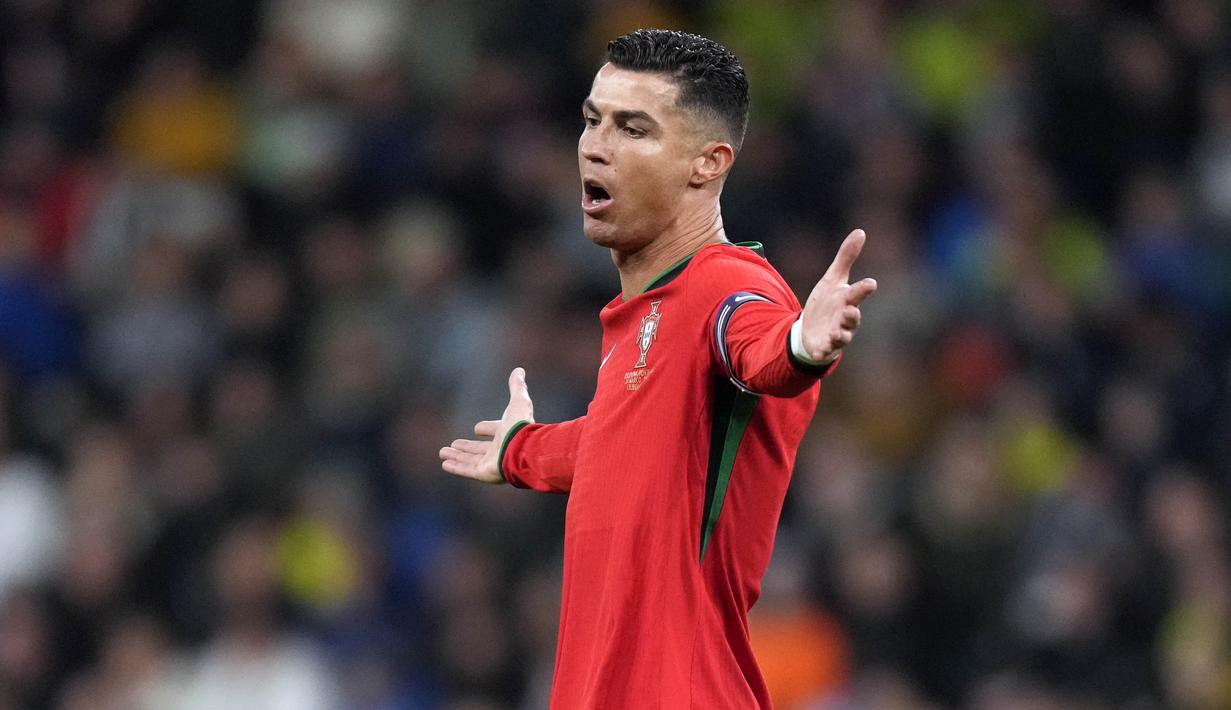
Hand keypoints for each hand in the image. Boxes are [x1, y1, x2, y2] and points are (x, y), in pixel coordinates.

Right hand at [439, 368, 534, 483]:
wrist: (524, 449)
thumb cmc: (521, 426)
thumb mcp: (518, 401)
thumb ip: (517, 386)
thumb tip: (519, 369)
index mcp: (508, 434)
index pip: (495, 431)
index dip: (487, 428)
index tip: (477, 428)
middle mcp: (500, 450)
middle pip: (480, 449)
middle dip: (467, 446)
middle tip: (454, 443)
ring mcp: (492, 463)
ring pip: (470, 460)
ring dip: (457, 456)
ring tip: (442, 452)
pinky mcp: (485, 473)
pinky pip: (467, 470)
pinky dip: (455, 467)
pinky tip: (444, 464)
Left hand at [799, 229, 877, 362]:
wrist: (813, 327)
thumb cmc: (828, 302)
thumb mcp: (833, 278)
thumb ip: (846, 257)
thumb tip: (860, 231)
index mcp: (848, 299)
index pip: (858, 292)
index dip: (864, 288)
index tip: (871, 284)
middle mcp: (845, 318)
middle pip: (853, 317)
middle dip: (853, 315)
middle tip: (851, 310)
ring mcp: (836, 334)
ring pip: (843, 336)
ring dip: (841, 334)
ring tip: (837, 332)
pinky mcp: (824, 347)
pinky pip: (825, 351)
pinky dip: (822, 352)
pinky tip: (818, 352)